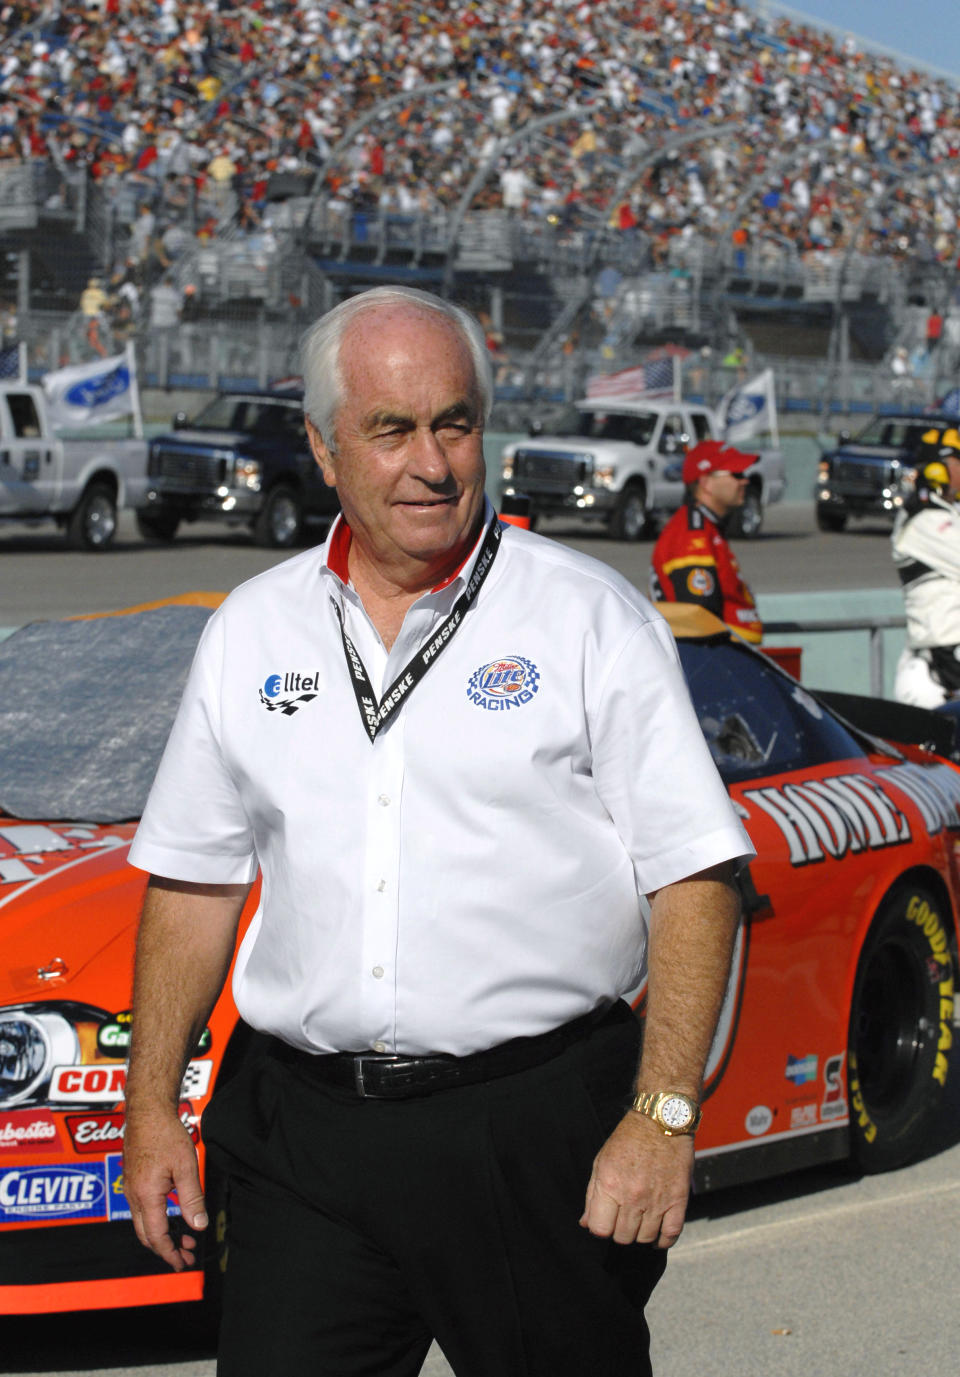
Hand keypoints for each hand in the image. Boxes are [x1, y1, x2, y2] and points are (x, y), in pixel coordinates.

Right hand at [123, 1108, 207, 1270]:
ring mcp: (130, 1188)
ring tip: (184, 1237)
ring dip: (162, 1234)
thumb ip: (192, 1199)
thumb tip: (198, 1226)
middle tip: (185, 1255)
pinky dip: (156, 1220)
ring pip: (143, 1223)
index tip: (182, 1263)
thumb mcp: (186, 1167)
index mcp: (146, 1196)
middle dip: (166, 1249)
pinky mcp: (132, 1180)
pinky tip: (172, 1215)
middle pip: (146, 1235)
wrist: (147, 1111)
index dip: (170, 1253)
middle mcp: (133, 1196)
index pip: (157, 1236)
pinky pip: (141, 1209)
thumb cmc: (165, 1134)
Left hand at [579, 1111, 693, 1247]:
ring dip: (640, 1234)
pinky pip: (670, 1235)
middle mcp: (632, 1195)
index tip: (605, 1220)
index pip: (600, 1229)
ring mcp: (657, 1200)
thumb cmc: (629, 1140)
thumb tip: (586, 1223)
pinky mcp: (678, 1200)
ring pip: (644, 1239)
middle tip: (623, 1217)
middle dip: (619, 1231)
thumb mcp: (602, 1161)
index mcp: (610, 1184)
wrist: (661, 1121)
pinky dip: (662, 1240)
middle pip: (622, 1237)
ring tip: (640, 1220)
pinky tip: (656, 1234)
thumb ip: (593, 1195)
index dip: (600, 1228)